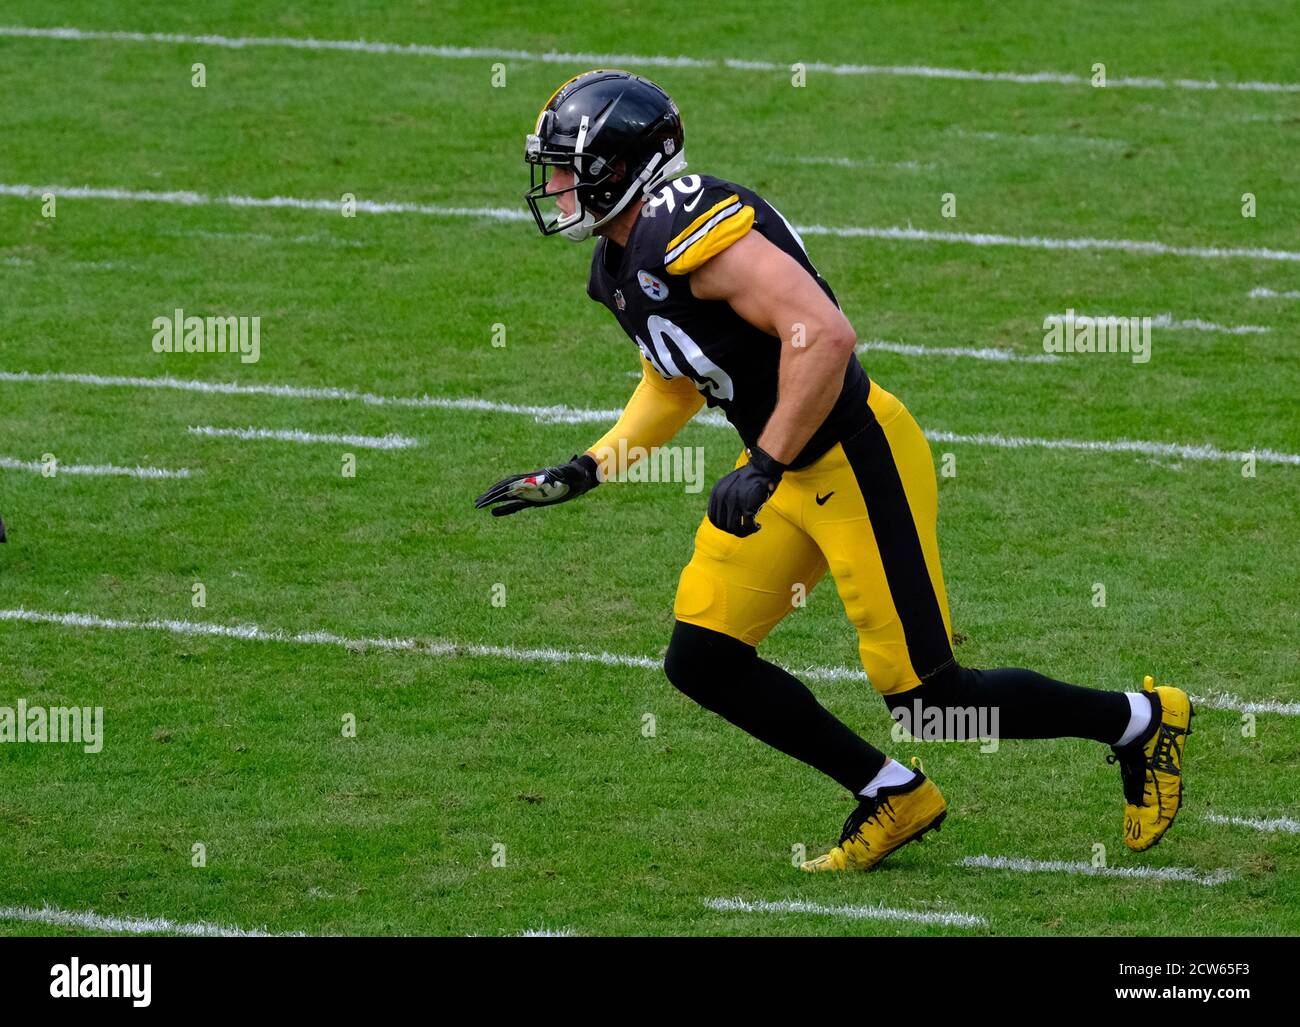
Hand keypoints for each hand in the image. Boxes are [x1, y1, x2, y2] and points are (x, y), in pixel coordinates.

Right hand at [475, 454, 599, 516]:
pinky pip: (517, 504)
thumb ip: (562, 471)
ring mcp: (531, 491)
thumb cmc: (578, 473)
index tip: (488, 495)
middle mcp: (530, 483)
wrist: (583, 476)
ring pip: (508, 496)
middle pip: (505, 488)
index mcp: (534, 477)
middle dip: (491, 495)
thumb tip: (552, 471)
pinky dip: (505, 508)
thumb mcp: (571, 472)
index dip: (499, 489)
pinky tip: (495, 512)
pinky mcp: (536, 499)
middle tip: (476, 503)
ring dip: (494, 500)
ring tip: (479, 506)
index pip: (512, 483)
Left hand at [706, 446, 785, 536]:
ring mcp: (734, 502)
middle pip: (723, 525)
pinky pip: (747, 526)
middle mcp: (722, 497)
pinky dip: (753, 529)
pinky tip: (758, 526)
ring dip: (744, 532)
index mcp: (717, 493)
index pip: (713, 518)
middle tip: (744, 528)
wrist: (762, 468)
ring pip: (734, 528)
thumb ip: (723, 500)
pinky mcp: (747, 506)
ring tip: (752, 527)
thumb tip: (723, 523)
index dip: (723, 526)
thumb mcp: (730, 486)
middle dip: (734, 530)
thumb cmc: (749, 479)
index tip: (733, 526)